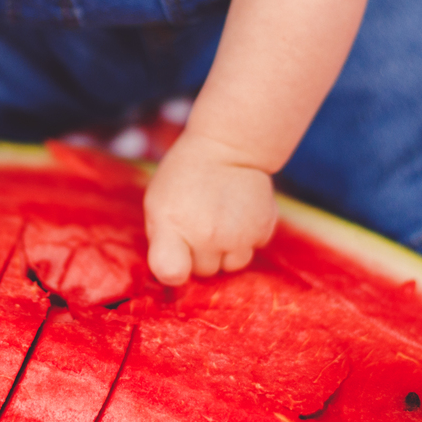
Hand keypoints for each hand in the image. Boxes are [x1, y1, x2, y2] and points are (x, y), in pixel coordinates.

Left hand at [144, 133, 277, 285]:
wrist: (229, 147)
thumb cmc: (185, 176)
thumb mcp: (157, 201)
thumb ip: (160, 240)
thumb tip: (171, 275)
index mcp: (172, 226)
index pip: (171, 273)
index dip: (173, 272)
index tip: (176, 259)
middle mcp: (207, 235)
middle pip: (204, 272)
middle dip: (200, 254)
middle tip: (200, 223)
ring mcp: (238, 235)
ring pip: (232, 266)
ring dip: (226, 250)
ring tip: (221, 220)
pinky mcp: (263, 229)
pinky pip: (253, 249)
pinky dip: (248, 237)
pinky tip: (239, 214)